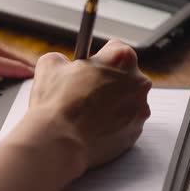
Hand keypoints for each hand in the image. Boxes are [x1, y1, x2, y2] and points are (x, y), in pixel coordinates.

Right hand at [28, 40, 151, 169]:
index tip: (89, 68)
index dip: (98, 59)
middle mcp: (138, 82)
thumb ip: (64, 59)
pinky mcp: (135, 133)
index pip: (114, 49)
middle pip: (125, 76)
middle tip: (85, 92)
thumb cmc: (56, 104)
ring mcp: (139, 110)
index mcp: (121, 58)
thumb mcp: (50, 64)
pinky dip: (112, 125)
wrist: (58, 141)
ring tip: (86, 113)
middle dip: (108, 82)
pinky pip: (125, 124)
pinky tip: (92, 127)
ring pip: (126, 101)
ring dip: (111, 104)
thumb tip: (64, 64)